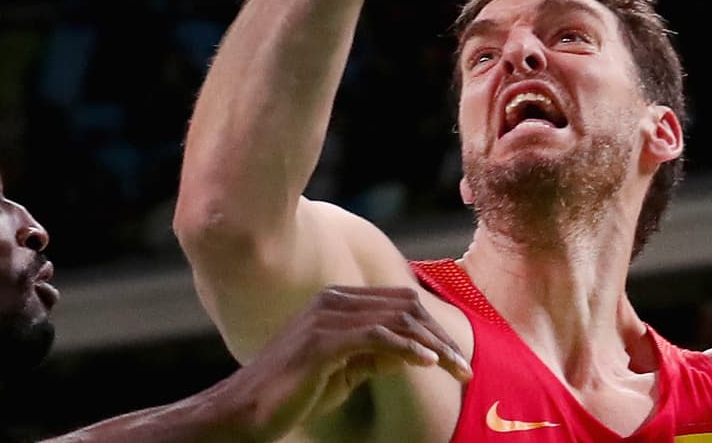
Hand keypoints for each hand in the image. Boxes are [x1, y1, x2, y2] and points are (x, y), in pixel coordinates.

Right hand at [213, 285, 470, 441]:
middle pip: (405, 305)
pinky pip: (377, 336)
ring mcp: (325, 317)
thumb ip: (373, 356)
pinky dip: (408, 348)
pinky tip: (428, 363)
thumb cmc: (293, 394)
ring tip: (457, 369)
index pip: (399, 302)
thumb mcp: (343, 372)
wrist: (247, 411)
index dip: (433, 328)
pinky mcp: (321, 341)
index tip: (455, 359)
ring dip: (433, 345)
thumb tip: (412, 352)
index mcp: (336, 302)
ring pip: (397, 319)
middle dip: (440, 336)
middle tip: (464, 369)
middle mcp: (332, 300)